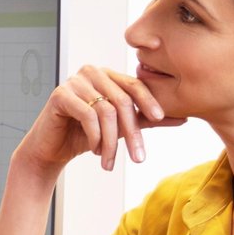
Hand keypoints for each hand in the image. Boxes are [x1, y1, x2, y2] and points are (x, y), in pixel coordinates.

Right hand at [13, 65, 184, 180]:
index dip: (149, 101)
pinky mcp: (60, 95)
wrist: (50, 151)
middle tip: (138, 157)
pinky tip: (94, 150)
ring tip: (109, 161)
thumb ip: (145, 120)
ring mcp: (74, 81)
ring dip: (111, 141)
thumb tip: (183, 117)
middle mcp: (91, 72)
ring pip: (106, 111)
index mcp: (106, 75)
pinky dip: (94, 136)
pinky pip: (88, 115)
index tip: (161, 119)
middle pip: (121, 100)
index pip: (134, 84)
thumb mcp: (119, 128)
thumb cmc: (82, 137)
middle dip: (132, 132)